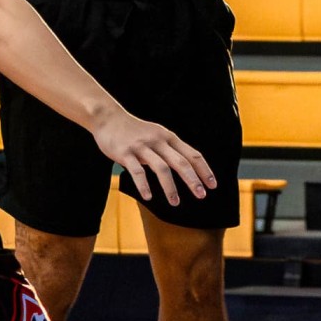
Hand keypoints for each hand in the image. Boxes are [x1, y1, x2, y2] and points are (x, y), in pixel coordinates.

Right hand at [92, 110, 217, 207]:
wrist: (108, 118)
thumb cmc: (135, 131)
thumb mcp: (157, 135)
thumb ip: (171, 149)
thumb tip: (189, 168)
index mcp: (168, 137)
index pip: (192, 154)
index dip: (204, 170)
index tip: (212, 185)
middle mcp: (158, 141)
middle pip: (181, 162)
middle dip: (193, 180)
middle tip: (201, 196)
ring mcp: (142, 147)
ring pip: (161, 168)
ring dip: (170, 187)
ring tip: (175, 203)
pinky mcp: (125, 153)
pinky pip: (137, 171)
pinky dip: (144, 185)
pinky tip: (149, 197)